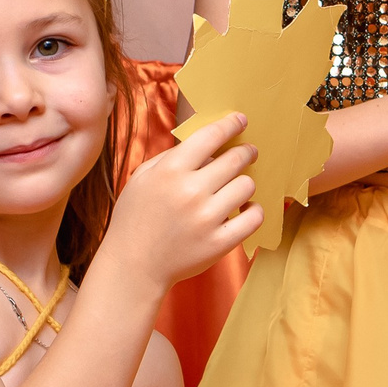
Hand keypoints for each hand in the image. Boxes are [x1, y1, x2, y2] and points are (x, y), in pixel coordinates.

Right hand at [97, 113, 261, 290]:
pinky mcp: (219, 243)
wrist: (133, 266)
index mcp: (171, 170)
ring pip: (247, 186)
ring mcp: (207, 218)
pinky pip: (254, 218)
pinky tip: (246, 209)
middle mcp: (191, 191)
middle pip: (236, 159)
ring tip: (237, 186)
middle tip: (248, 152)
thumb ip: (171, 157)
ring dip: (245, 183)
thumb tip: (204, 143)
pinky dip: (254, 211)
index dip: (230, 124)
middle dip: (246, 152)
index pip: (211, 136)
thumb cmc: (135, 218)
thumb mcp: (142, 177)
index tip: (241, 120)